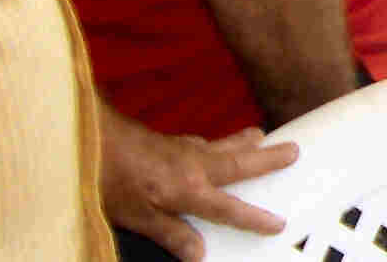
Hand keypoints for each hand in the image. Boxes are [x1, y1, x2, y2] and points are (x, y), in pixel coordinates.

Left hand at [97, 102, 296, 261]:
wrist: (91, 141)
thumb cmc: (111, 181)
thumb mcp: (138, 218)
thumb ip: (171, 233)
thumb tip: (199, 253)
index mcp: (190, 190)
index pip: (230, 208)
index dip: (255, 218)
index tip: (278, 223)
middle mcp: (195, 166)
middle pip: (240, 163)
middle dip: (269, 159)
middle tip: (294, 150)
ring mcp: (184, 150)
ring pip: (224, 145)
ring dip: (246, 142)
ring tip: (263, 135)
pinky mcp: (169, 141)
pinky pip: (203, 142)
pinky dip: (216, 142)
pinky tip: (211, 145)